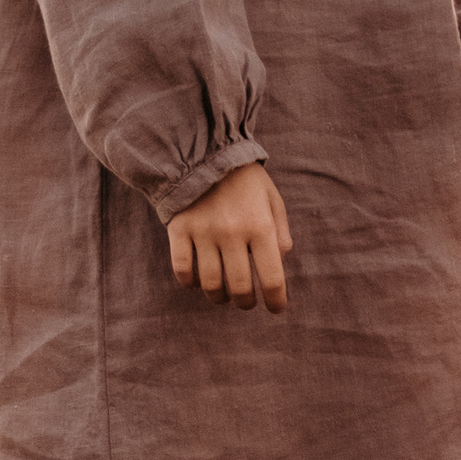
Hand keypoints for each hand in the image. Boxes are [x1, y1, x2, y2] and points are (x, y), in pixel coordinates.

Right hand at [166, 165, 293, 311]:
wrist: (203, 150)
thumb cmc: (244, 178)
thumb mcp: (272, 198)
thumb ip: (280, 231)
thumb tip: (280, 262)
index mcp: (261, 226)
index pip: (272, 277)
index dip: (276, 300)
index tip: (276, 309)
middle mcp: (233, 233)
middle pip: (240, 287)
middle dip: (245, 302)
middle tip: (246, 302)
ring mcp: (204, 232)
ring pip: (210, 284)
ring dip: (218, 297)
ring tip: (222, 295)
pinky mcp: (179, 230)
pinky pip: (182, 269)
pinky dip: (189, 282)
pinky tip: (196, 281)